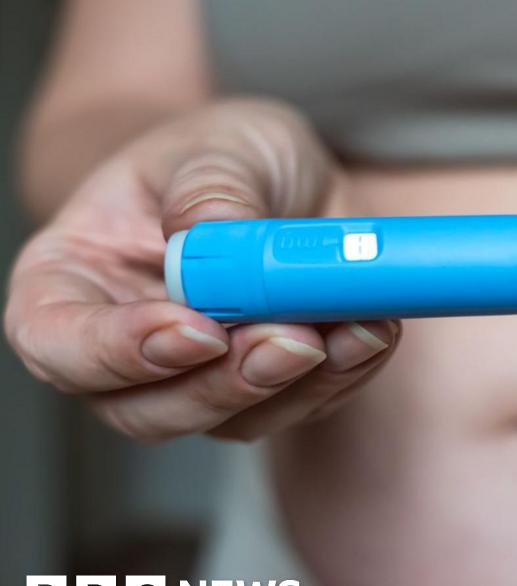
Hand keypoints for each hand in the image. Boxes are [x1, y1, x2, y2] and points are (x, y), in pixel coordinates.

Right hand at [5, 99, 399, 442]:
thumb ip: (211, 190)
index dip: (120, 352)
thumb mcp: (216, 146)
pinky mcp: (268, 392)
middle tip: (294, 341)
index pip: (59, 344)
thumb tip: (215, 237)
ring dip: (301, 386)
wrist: (275, 176)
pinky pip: (302, 407)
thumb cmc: (218, 158)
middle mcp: (123, 351)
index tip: (199, 330)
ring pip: (234, 422)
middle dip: (228, 384)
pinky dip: (345, 376)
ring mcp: (196, 382)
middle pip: (148, 410)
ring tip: (354, 330)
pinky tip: (372, 331)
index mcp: (68, 284)